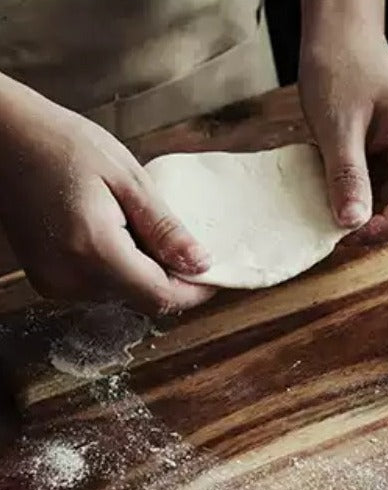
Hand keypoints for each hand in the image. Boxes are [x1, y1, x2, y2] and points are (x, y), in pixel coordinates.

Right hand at [0, 75, 215, 314]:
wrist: (2, 138)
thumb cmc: (63, 144)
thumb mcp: (128, 178)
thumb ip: (165, 228)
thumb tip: (201, 264)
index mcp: (95, 251)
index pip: (161, 297)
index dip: (194, 292)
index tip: (213, 273)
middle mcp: (72, 278)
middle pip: (144, 299)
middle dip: (170, 278)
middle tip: (175, 238)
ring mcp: (56, 284)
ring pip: (125, 297)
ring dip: (144, 273)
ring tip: (136, 227)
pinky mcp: (49, 282)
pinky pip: (101, 289)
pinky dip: (120, 270)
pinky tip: (114, 235)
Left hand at [298, 4, 387, 243]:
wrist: (338, 38)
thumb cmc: (342, 66)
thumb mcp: (339, 126)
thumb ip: (347, 177)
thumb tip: (352, 225)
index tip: (352, 233)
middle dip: (376, 224)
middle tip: (336, 230)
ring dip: (365, 215)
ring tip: (332, 212)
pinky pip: (381, 194)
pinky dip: (358, 201)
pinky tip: (335, 197)